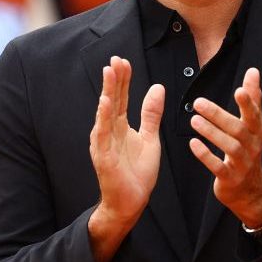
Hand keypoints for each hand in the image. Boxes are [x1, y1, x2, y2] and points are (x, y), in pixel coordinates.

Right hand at [90, 57, 164, 228]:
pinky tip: (106, 103)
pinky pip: (103, 135)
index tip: (124, 61)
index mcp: (119, 126)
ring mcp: (104, 143)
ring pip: (105, 114)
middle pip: (112, 100)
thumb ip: (151, 114)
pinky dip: (104, 118)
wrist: (131, 201)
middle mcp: (108, 131)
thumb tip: (157, 88)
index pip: (120, 98)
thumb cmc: (137, 172)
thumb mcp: (150, 138)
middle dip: (114, 80)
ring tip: (109, 73)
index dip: (122, 80)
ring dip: (107, 93)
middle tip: (116, 59)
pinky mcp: (104, 157)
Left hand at [189, 67, 261, 228]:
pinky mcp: (231, 178)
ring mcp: (242, 164)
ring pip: (229, 147)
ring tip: (193, 120)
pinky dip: (206, 156)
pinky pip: (218, 167)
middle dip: (218, 115)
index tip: (239, 90)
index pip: (254, 115)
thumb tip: (253, 71)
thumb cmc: (249, 151)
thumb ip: (252, 98)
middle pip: (238, 129)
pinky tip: (193, 144)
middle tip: (198, 103)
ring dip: (211, 133)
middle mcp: (252, 146)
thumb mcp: (253, 125)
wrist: (251, 189)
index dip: (248, 103)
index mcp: (257, 131)